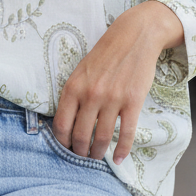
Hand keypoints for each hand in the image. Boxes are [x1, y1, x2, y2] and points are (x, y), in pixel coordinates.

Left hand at [52, 0, 183, 164]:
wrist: (134, 37)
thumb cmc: (106, 54)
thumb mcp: (81, 71)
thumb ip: (74, 95)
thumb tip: (68, 124)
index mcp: (73, 87)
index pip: (61, 125)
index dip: (62, 142)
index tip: (66, 147)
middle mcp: (91, 95)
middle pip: (80, 136)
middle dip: (80, 151)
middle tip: (82, 156)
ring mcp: (112, 99)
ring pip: (102, 138)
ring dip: (98, 152)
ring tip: (97, 156)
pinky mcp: (133, 102)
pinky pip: (126, 134)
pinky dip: (122, 150)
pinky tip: (118, 158)